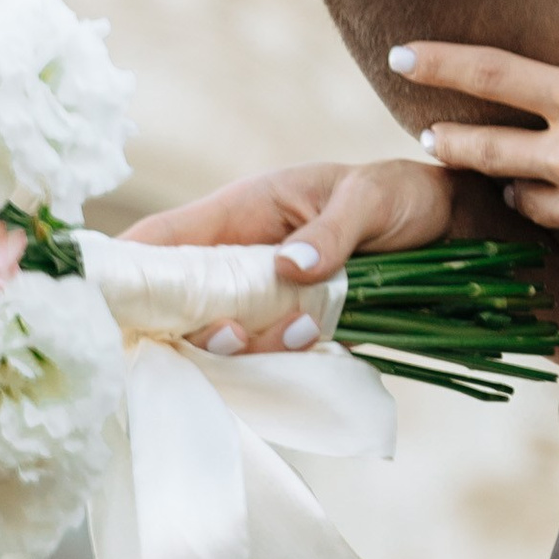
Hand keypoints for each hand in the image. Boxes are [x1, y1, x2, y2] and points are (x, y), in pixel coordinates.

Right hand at [123, 158, 454, 341]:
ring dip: (252, 346)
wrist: (456, 231)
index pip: (161, 239)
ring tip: (304, 327)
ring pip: (224, 338)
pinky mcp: (297, 331)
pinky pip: (268, 359)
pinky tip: (321, 339)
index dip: (125, 269)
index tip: (102, 303)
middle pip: (181, 304)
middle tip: (231, 333)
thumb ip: (331, 233)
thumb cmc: (404, 196)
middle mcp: (244, 259)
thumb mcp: (371, 200)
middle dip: (194, 327)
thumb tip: (287, 267)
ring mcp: (267, 300)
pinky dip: (285, 361)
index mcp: (242, 212)